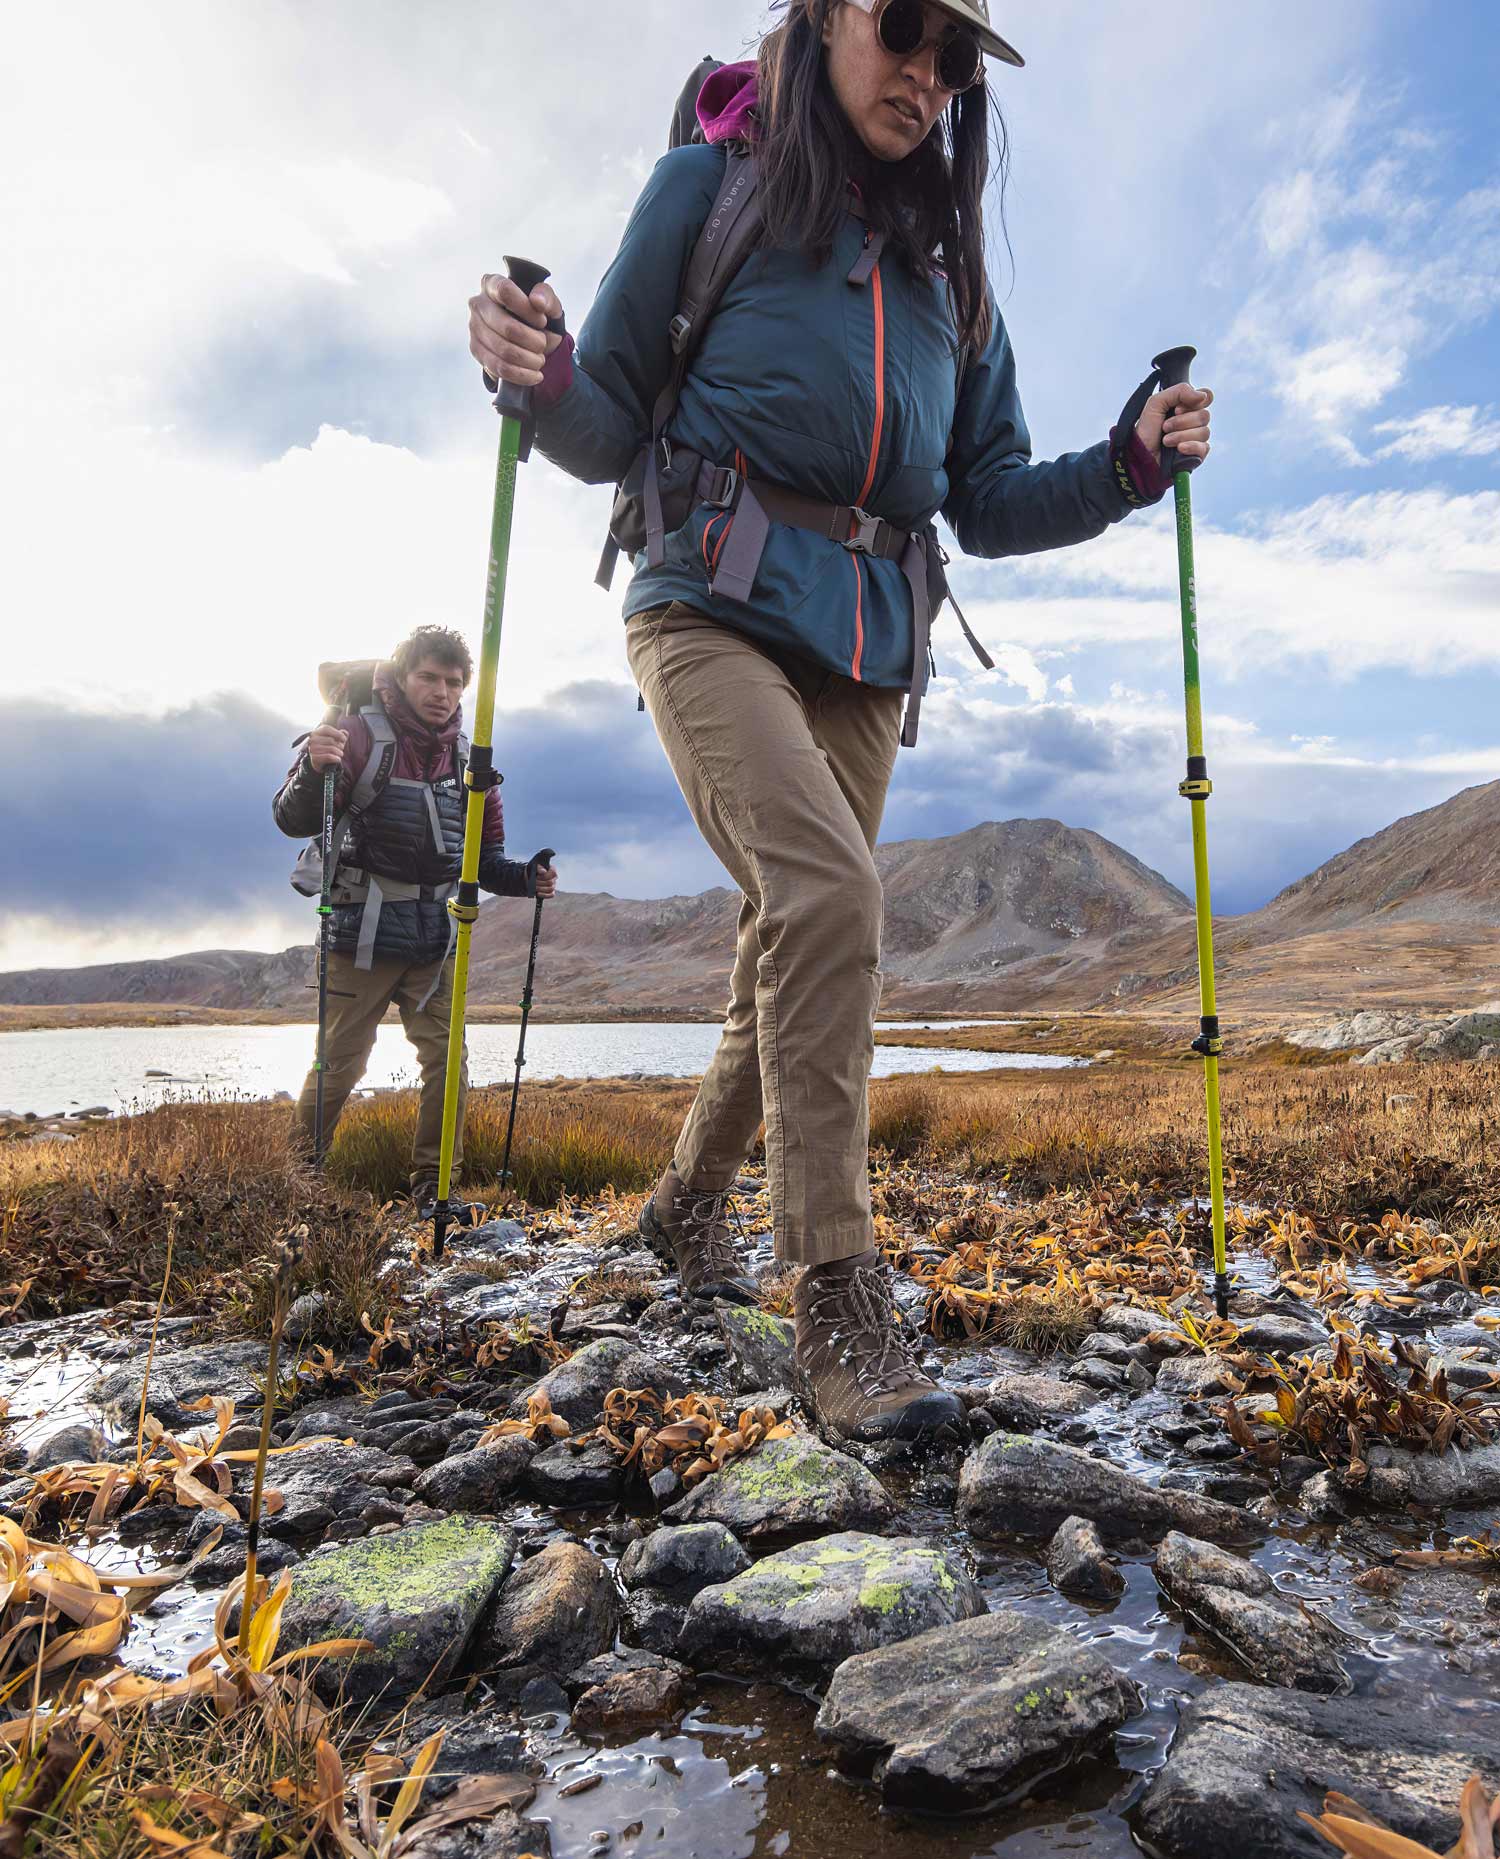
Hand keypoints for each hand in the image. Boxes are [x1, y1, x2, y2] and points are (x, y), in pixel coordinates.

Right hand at [307, 725, 347, 771]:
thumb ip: (341, 734)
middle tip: (342, 748)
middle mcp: (312, 739)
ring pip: (331, 749)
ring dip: (340, 752)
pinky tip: (338, 759)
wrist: (320, 760)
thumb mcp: (335, 739)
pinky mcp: (314, 758)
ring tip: (340, 753)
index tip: (344, 739)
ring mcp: (312, 748)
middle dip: (340, 745)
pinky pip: (329, 757)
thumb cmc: (329, 746)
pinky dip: (336, 758)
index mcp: (316, 732)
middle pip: (331, 740)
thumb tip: (345, 733)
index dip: (337, 733)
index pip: (326, 729)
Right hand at [469, 273, 564, 387]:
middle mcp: (478, 304)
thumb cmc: (534, 313)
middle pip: (508, 327)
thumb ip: (546, 296)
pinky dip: (522, 375)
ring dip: (529, 360)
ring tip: (540, 360)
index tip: (542, 320)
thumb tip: (537, 301)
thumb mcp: (546, 301)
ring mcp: (474, 328)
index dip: (527, 309)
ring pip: (504, 351)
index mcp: (492, 284)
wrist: (526, 335)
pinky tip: (535, 375)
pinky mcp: (476, 350)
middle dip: (534, 341)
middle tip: (544, 345)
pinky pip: (499, 368)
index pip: (505, 291)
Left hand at [533, 864, 557, 899]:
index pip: (553, 872)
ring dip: (541, 889)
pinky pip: (551, 895)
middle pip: (550, 882)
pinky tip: (538, 893)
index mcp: (552, 869)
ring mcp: (553, 885)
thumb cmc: (533, 870)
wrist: (529, 877)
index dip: (545, 875)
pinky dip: (544, 895)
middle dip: (540, 883)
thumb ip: (539, 868)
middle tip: (533, 883)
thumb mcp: (534, 867)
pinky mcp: (551, 892)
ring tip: (534, 888)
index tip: (537, 876)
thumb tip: (544, 872)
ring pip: (550, 889)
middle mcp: (554, 878)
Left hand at [1136, 382, 1212, 465]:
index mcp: (1187, 406)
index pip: (1206, 397)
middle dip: (1182, 421)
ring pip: (1204, 432)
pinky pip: (1204, 447)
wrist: (1140, 454)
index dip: (1197, 401)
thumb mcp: (1157, 402)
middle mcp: (1194, 421)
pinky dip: (1190, 446)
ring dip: (1181, 435)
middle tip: (1165, 426)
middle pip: (1204, 415)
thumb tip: (1202, 395)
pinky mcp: (1197, 454)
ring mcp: (1196, 438)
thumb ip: (1179, 391)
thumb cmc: (1146, 430)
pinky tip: (1179, 448)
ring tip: (1166, 441)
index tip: (1177, 409)